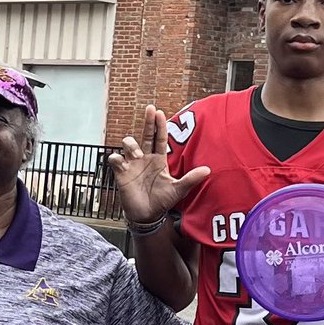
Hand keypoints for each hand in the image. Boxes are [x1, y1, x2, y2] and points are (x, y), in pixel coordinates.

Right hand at [107, 105, 210, 223]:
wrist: (146, 216)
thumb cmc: (161, 201)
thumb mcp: (178, 190)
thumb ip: (191, 179)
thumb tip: (207, 170)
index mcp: (158, 160)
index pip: (159, 138)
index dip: (159, 125)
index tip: (159, 112)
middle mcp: (145, 159)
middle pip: (146, 135)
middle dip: (148, 122)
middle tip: (150, 109)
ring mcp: (132, 165)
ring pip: (129, 144)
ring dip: (131, 145)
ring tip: (135, 154)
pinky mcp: (121, 173)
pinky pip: (115, 160)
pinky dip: (116, 158)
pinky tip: (121, 162)